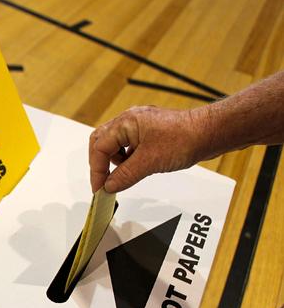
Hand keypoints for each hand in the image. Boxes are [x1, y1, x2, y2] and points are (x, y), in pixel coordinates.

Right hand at [89, 106, 203, 192]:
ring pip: (114, 143)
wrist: (209, 133)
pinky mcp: (148, 131)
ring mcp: (139, 124)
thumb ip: (125, 175)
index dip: (97, 170)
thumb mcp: (149, 162)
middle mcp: (129, 120)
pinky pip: (128, 144)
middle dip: (100, 163)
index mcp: (125, 123)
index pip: (99, 148)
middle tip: (103, 182)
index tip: (100, 188)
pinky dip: (126, 158)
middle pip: (101, 142)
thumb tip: (109, 186)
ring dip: (114, 161)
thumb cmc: (185, 139)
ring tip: (123, 174)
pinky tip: (135, 167)